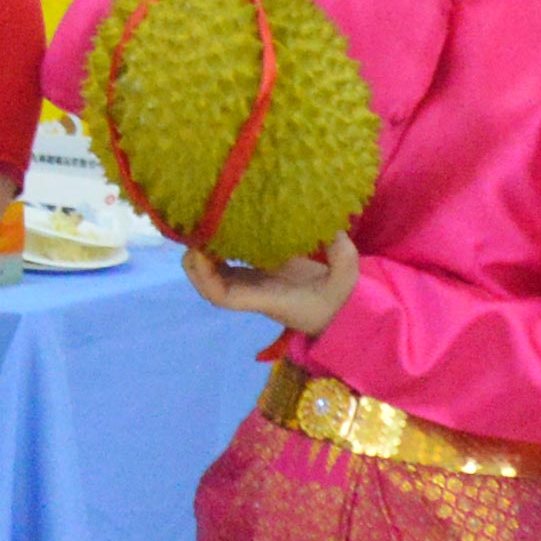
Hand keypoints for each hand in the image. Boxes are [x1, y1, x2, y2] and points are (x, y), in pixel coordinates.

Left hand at [182, 234, 361, 334]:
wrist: (339, 313)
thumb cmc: (338, 300)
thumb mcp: (346, 280)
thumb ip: (343, 256)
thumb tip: (334, 230)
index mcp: (266, 297)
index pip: (224, 297)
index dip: (205, 278)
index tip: (200, 253)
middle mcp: (253, 293)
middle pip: (210, 287)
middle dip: (195, 265)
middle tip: (194, 235)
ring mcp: (253, 284)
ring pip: (216, 276)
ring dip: (202, 256)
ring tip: (201, 227)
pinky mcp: (258, 274)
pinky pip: (229, 264)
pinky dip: (218, 250)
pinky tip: (219, 227)